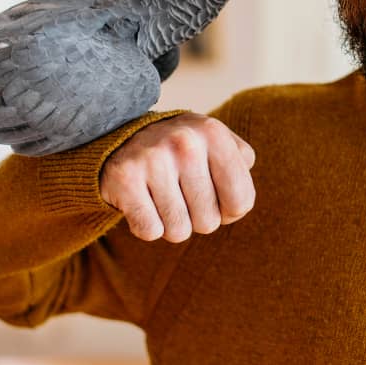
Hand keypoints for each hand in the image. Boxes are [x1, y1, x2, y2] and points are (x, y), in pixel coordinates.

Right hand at [99, 113, 255, 241]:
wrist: (124, 134)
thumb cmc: (183, 148)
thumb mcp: (216, 142)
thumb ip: (241, 164)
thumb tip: (239, 203)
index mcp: (213, 133)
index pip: (241, 202)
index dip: (229, 210)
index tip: (215, 196)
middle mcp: (185, 142)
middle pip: (209, 222)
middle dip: (198, 218)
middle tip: (183, 194)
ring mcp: (153, 159)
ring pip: (178, 231)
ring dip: (172, 223)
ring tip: (163, 196)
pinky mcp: (124, 178)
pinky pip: (150, 231)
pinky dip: (148, 225)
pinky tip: (144, 201)